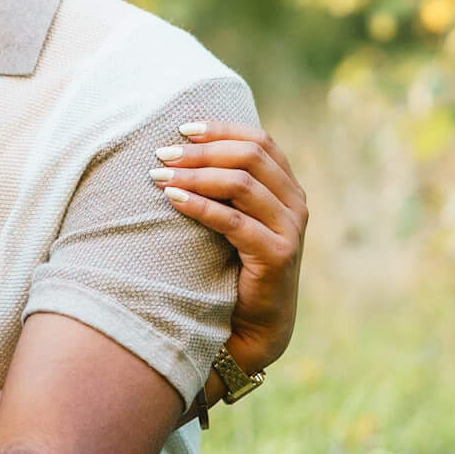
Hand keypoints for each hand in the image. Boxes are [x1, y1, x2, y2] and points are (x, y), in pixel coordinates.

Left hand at [153, 122, 307, 383]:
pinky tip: (172, 200)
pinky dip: (200, 206)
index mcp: (288, 188)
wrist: (254, 324)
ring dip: (195, 176)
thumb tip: (181, 146)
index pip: (259, 141)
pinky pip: (234, 221)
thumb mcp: (235, 218)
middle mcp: (295, 204)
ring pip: (241, 184)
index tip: (182, 129)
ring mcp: (291, 229)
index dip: (221, 130)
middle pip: (249, 157)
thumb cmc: (234, 266)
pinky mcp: (278, 255)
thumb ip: (225, 186)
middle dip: (202, 152)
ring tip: (159, 177)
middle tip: (163, 154)